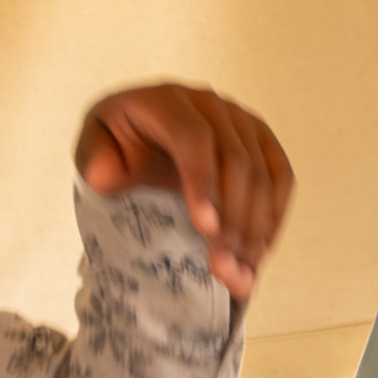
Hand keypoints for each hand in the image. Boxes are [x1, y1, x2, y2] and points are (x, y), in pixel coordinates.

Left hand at [79, 85, 295, 295]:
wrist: (142, 143)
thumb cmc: (118, 148)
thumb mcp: (95, 152)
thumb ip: (95, 161)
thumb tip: (107, 176)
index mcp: (166, 102)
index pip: (192, 137)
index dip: (203, 182)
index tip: (206, 228)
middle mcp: (211, 105)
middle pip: (237, 161)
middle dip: (233, 221)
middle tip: (224, 269)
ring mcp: (242, 122)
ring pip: (264, 175)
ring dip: (256, 231)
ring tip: (241, 275)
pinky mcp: (262, 143)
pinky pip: (282, 180)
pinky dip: (273, 221)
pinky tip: (257, 255)